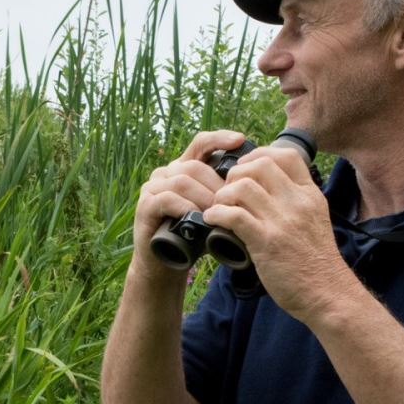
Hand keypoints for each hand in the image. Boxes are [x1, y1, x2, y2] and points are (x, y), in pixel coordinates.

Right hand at [132, 131, 245, 272]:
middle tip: (233, 203)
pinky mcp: (144, 206)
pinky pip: (166, 198)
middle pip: (194, 166)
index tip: (241, 140)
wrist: (166, 265)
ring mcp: (152, 188)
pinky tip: (197, 218)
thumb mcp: (216, 212)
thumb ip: (228, 196)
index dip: (220, 138)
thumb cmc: (194, 238)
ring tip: (218, 212)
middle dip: (216, 184)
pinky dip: (185, 207)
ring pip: (181, 180)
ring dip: (203, 197)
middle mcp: (166, 174)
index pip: (200, 143)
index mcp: (184, 169)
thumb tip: (259, 184)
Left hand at [201, 144, 354, 321]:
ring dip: (222, 195)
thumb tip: (268, 191)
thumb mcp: (315, 220)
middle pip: (259, 165)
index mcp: (310, 195)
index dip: (259, 155)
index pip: (286, 155)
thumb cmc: (316, 262)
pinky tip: (212, 221)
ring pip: (242, 187)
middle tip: (228, 191)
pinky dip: (216, 214)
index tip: (245, 169)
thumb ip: (296, 203)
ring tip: (218, 207)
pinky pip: (233, 215)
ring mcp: (282, 221)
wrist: (327, 293)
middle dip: (236, 174)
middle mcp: (297, 202)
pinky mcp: (266, 242)